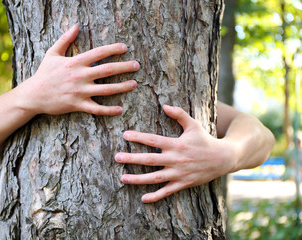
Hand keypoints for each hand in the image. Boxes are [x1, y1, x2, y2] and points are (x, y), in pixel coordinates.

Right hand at [20, 24, 139, 115]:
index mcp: (75, 62)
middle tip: (137, 66)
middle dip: (124, 67)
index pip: (99, 53)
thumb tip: (76, 26)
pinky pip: (97, 109)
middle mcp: (80, 76)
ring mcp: (80, 91)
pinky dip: (109, 110)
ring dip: (122, 87)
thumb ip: (65, 39)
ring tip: (134, 84)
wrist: (33, 95)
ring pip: (106, 89)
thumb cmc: (43, 74)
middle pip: (107, 70)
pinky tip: (120, 109)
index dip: (114, 49)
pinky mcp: (78, 105)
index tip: (125, 47)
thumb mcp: (52, 53)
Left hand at [115, 105, 235, 202]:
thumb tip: (164, 105)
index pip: (153, 140)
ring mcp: (179, 173)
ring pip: (155, 178)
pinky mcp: (183, 184)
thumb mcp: (194, 124)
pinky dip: (155, 196)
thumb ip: (179, 114)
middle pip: (150, 159)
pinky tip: (143, 199)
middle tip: (117, 157)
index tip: (124, 135)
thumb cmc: (205, 140)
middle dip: (132, 158)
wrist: (223, 158)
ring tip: (123, 178)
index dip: (138, 137)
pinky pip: (167, 192)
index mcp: (176, 144)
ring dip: (138, 179)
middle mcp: (176, 159)